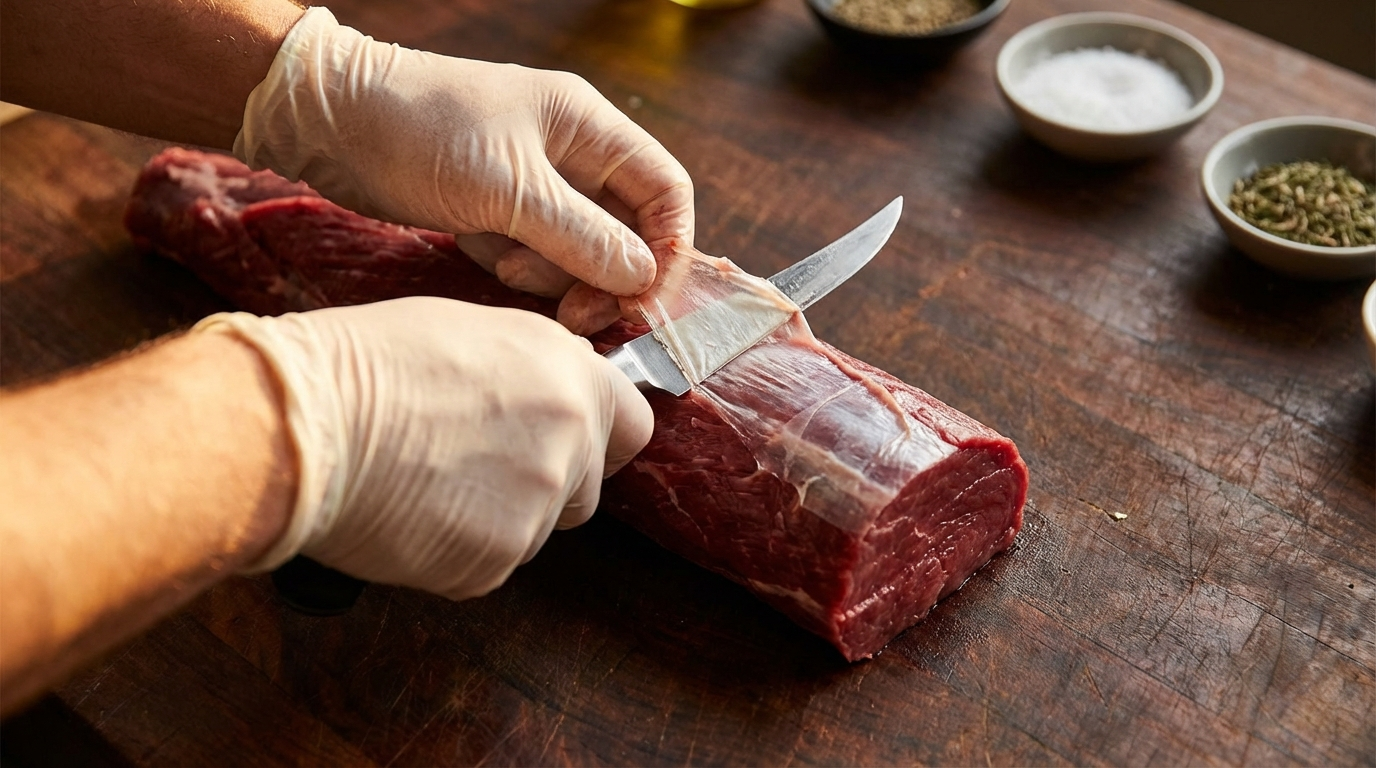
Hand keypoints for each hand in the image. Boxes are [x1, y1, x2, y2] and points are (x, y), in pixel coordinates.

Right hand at [197, 297, 653, 599]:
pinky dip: (454, 551)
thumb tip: (544, 390)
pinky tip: (408, 513)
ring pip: (533, 531)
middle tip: (472, 464)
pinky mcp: (492, 562)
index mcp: (570, 375)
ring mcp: (535, 509)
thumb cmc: (368, 361)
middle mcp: (569, 441)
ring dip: (495, 519)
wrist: (307, 421)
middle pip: (584, 490)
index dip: (600, 437)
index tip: (573, 441)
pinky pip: (487, 565)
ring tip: (425, 482)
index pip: (633, 425)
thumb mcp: (470, 331)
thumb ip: (529, 369)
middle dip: (543, 485)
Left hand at [234, 7, 693, 333]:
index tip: (642, 301)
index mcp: (589, 127)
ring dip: (554, 274)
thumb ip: (582, 237)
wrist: (328, 120)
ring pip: (579, 251)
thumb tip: (641, 278)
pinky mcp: (495, 208)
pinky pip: (532, 254)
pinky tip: (478, 250)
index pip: (665, 192)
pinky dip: (514, 266)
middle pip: (625, 231)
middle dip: (606, 276)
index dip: (667, 250)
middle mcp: (571, 154)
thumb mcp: (509, 189)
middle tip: (577, 316)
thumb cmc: (420, 132)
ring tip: (507, 265)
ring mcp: (532, 183)